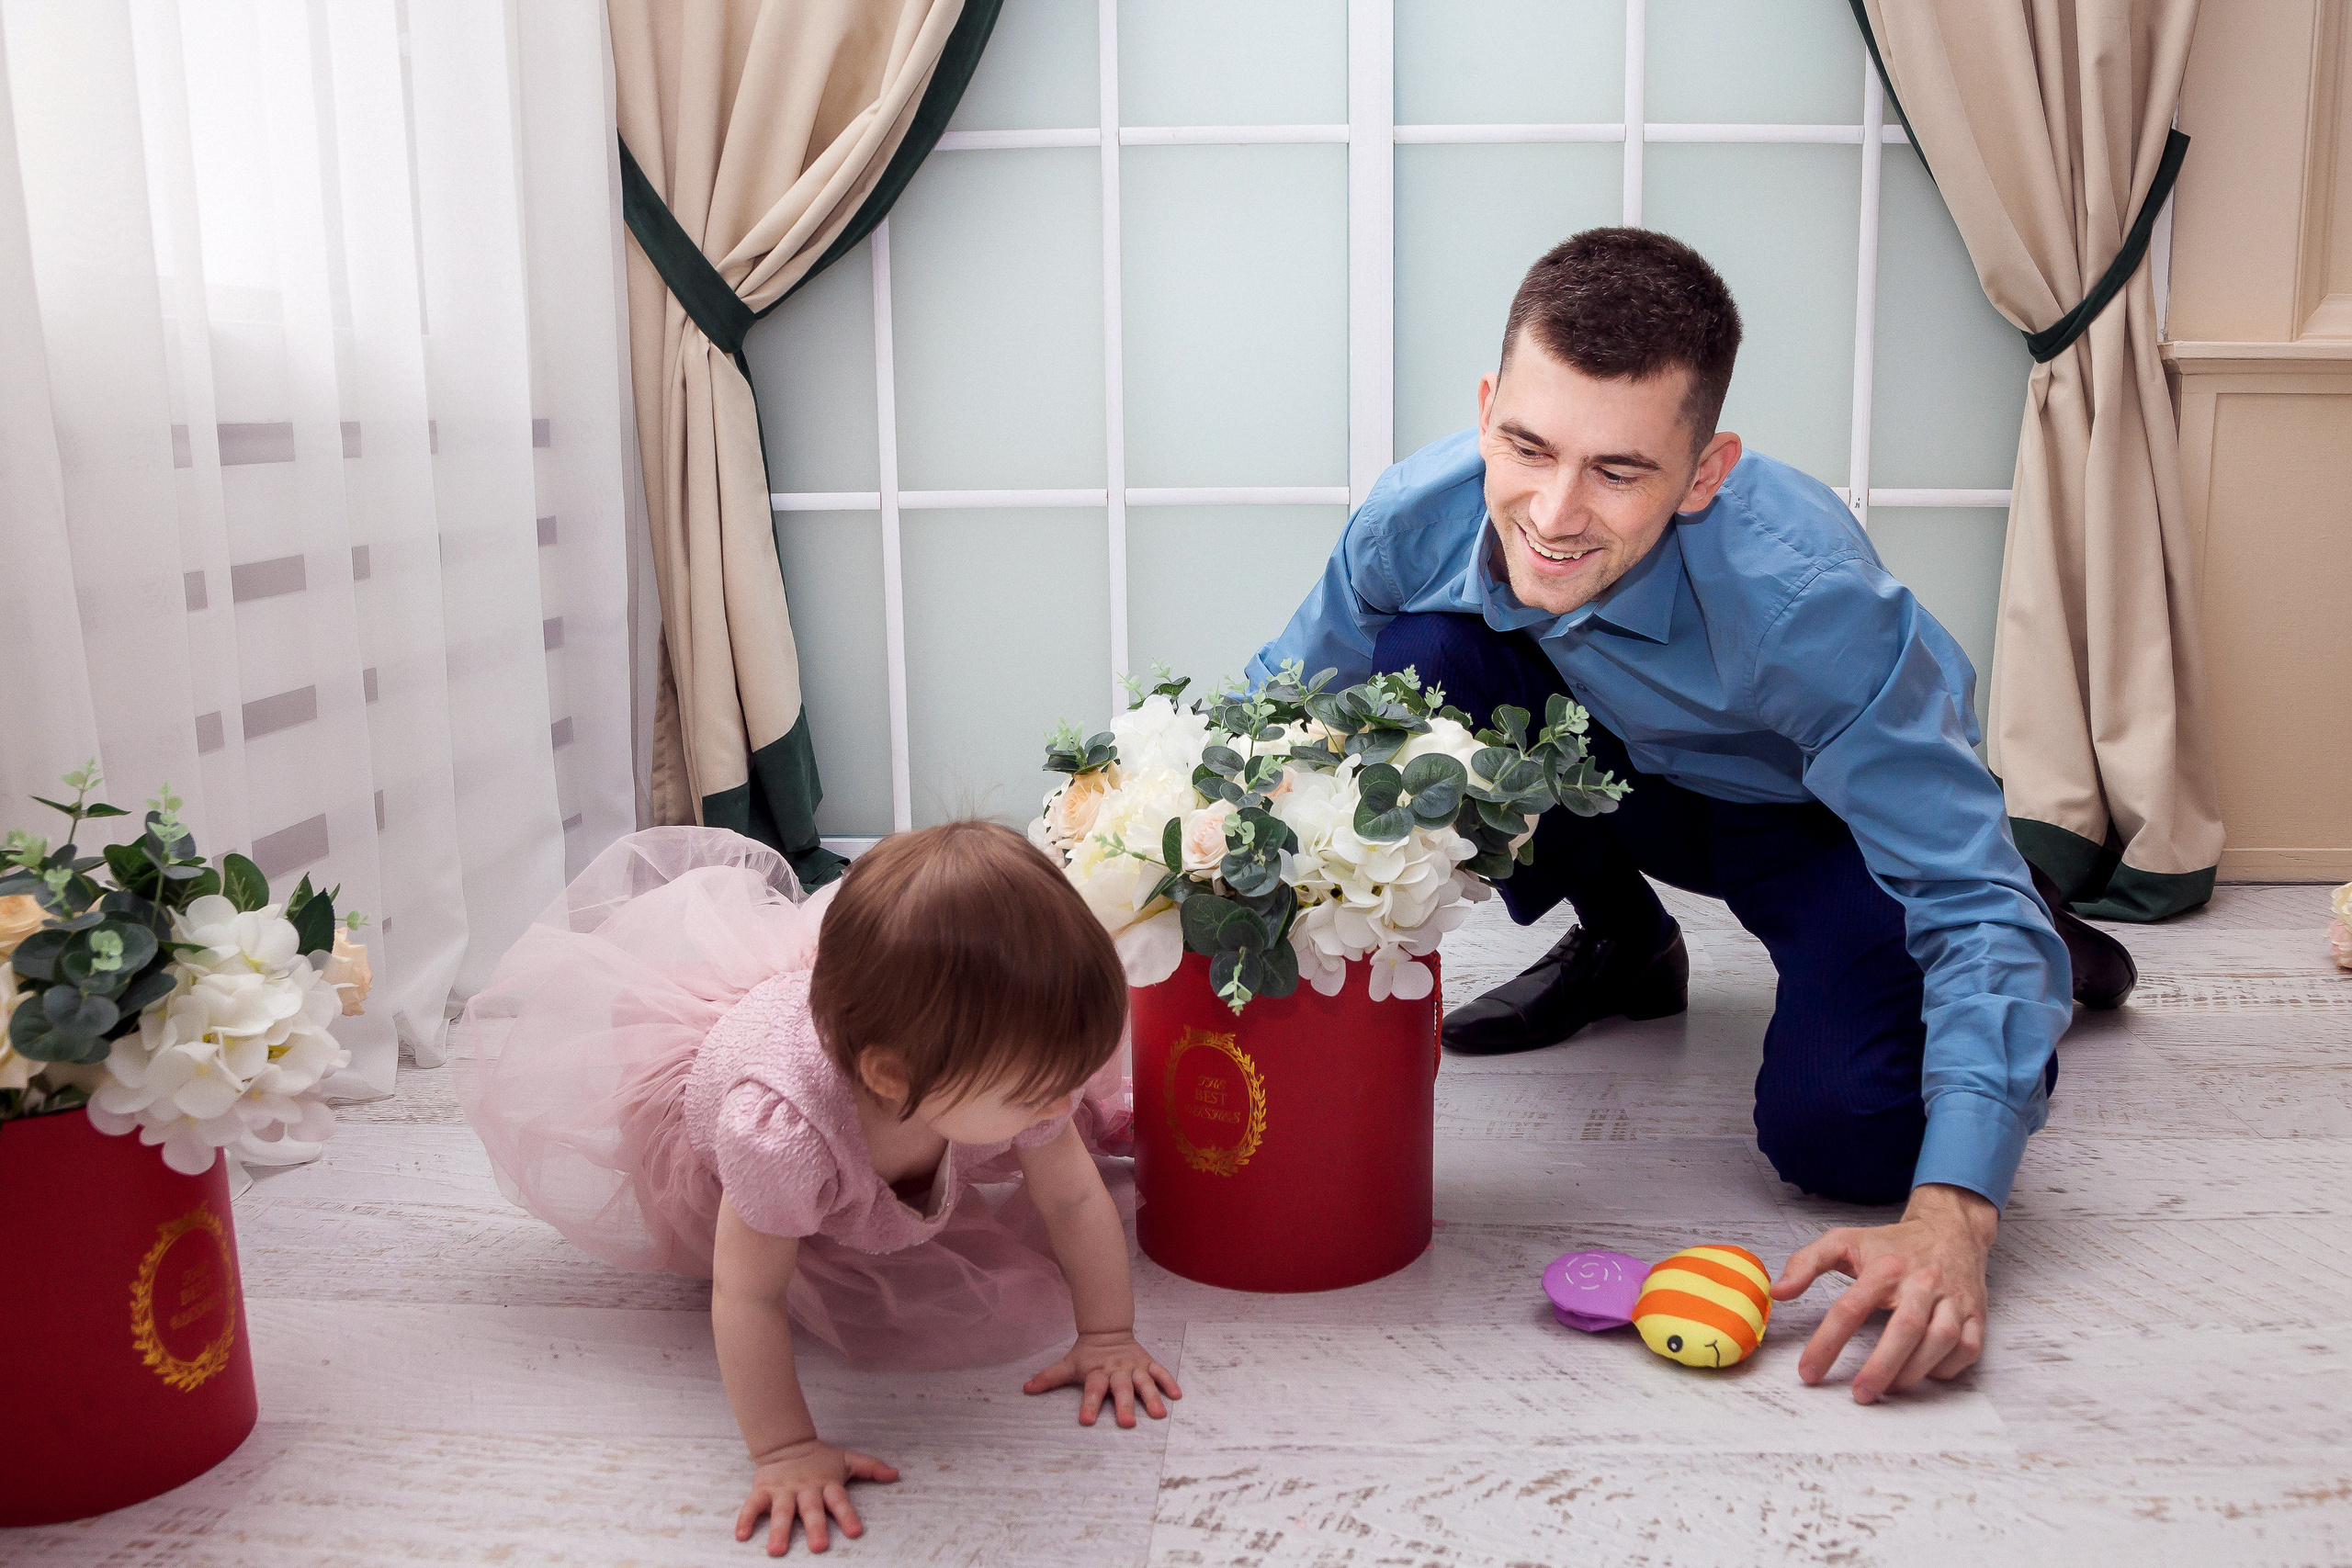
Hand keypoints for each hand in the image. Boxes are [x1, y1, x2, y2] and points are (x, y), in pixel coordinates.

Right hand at [734, 1436, 898, 1555]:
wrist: (787, 1443)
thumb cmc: (821, 1459)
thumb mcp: (847, 1459)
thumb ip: (870, 1468)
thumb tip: (896, 1474)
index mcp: (827, 1483)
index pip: (840, 1500)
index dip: (848, 1515)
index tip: (855, 1532)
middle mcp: (806, 1488)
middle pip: (811, 1509)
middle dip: (815, 1527)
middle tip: (818, 1547)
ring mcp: (783, 1490)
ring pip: (781, 1511)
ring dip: (779, 1530)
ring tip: (777, 1551)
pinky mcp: (763, 1490)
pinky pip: (753, 1505)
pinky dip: (746, 1519)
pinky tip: (742, 1536)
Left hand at [1022, 1329, 1182, 1427]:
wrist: (1108, 1329)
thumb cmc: (1087, 1354)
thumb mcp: (1068, 1364)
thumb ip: (1049, 1378)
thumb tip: (1026, 1389)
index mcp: (1097, 1372)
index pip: (1092, 1389)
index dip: (1089, 1404)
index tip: (1086, 1420)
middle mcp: (1117, 1370)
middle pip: (1121, 1388)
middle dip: (1124, 1405)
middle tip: (1127, 1424)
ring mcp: (1134, 1366)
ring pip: (1144, 1382)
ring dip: (1152, 1397)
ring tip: (1158, 1414)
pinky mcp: (1147, 1363)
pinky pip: (1160, 1373)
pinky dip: (1168, 1382)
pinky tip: (1176, 1396)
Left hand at [1772, 1182, 1997, 1403]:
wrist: (1950, 1229)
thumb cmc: (1891, 1244)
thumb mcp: (1843, 1242)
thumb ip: (1805, 1263)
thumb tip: (1777, 1292)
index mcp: (1885, 1268)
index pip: (1851, 1308)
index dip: (1827, 1343)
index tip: (1809, 1372)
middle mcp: (1922, 1282)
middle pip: (1905, 1328)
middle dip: (1881, 1367)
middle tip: (1859, 1394)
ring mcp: (1953, 1299)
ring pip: (1942, 1340)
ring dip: (1915, 1371)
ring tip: (1888, 1390)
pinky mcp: (1976, 1314)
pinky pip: (1968, 1348)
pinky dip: (1948, 1367)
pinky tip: (1925, 1374)